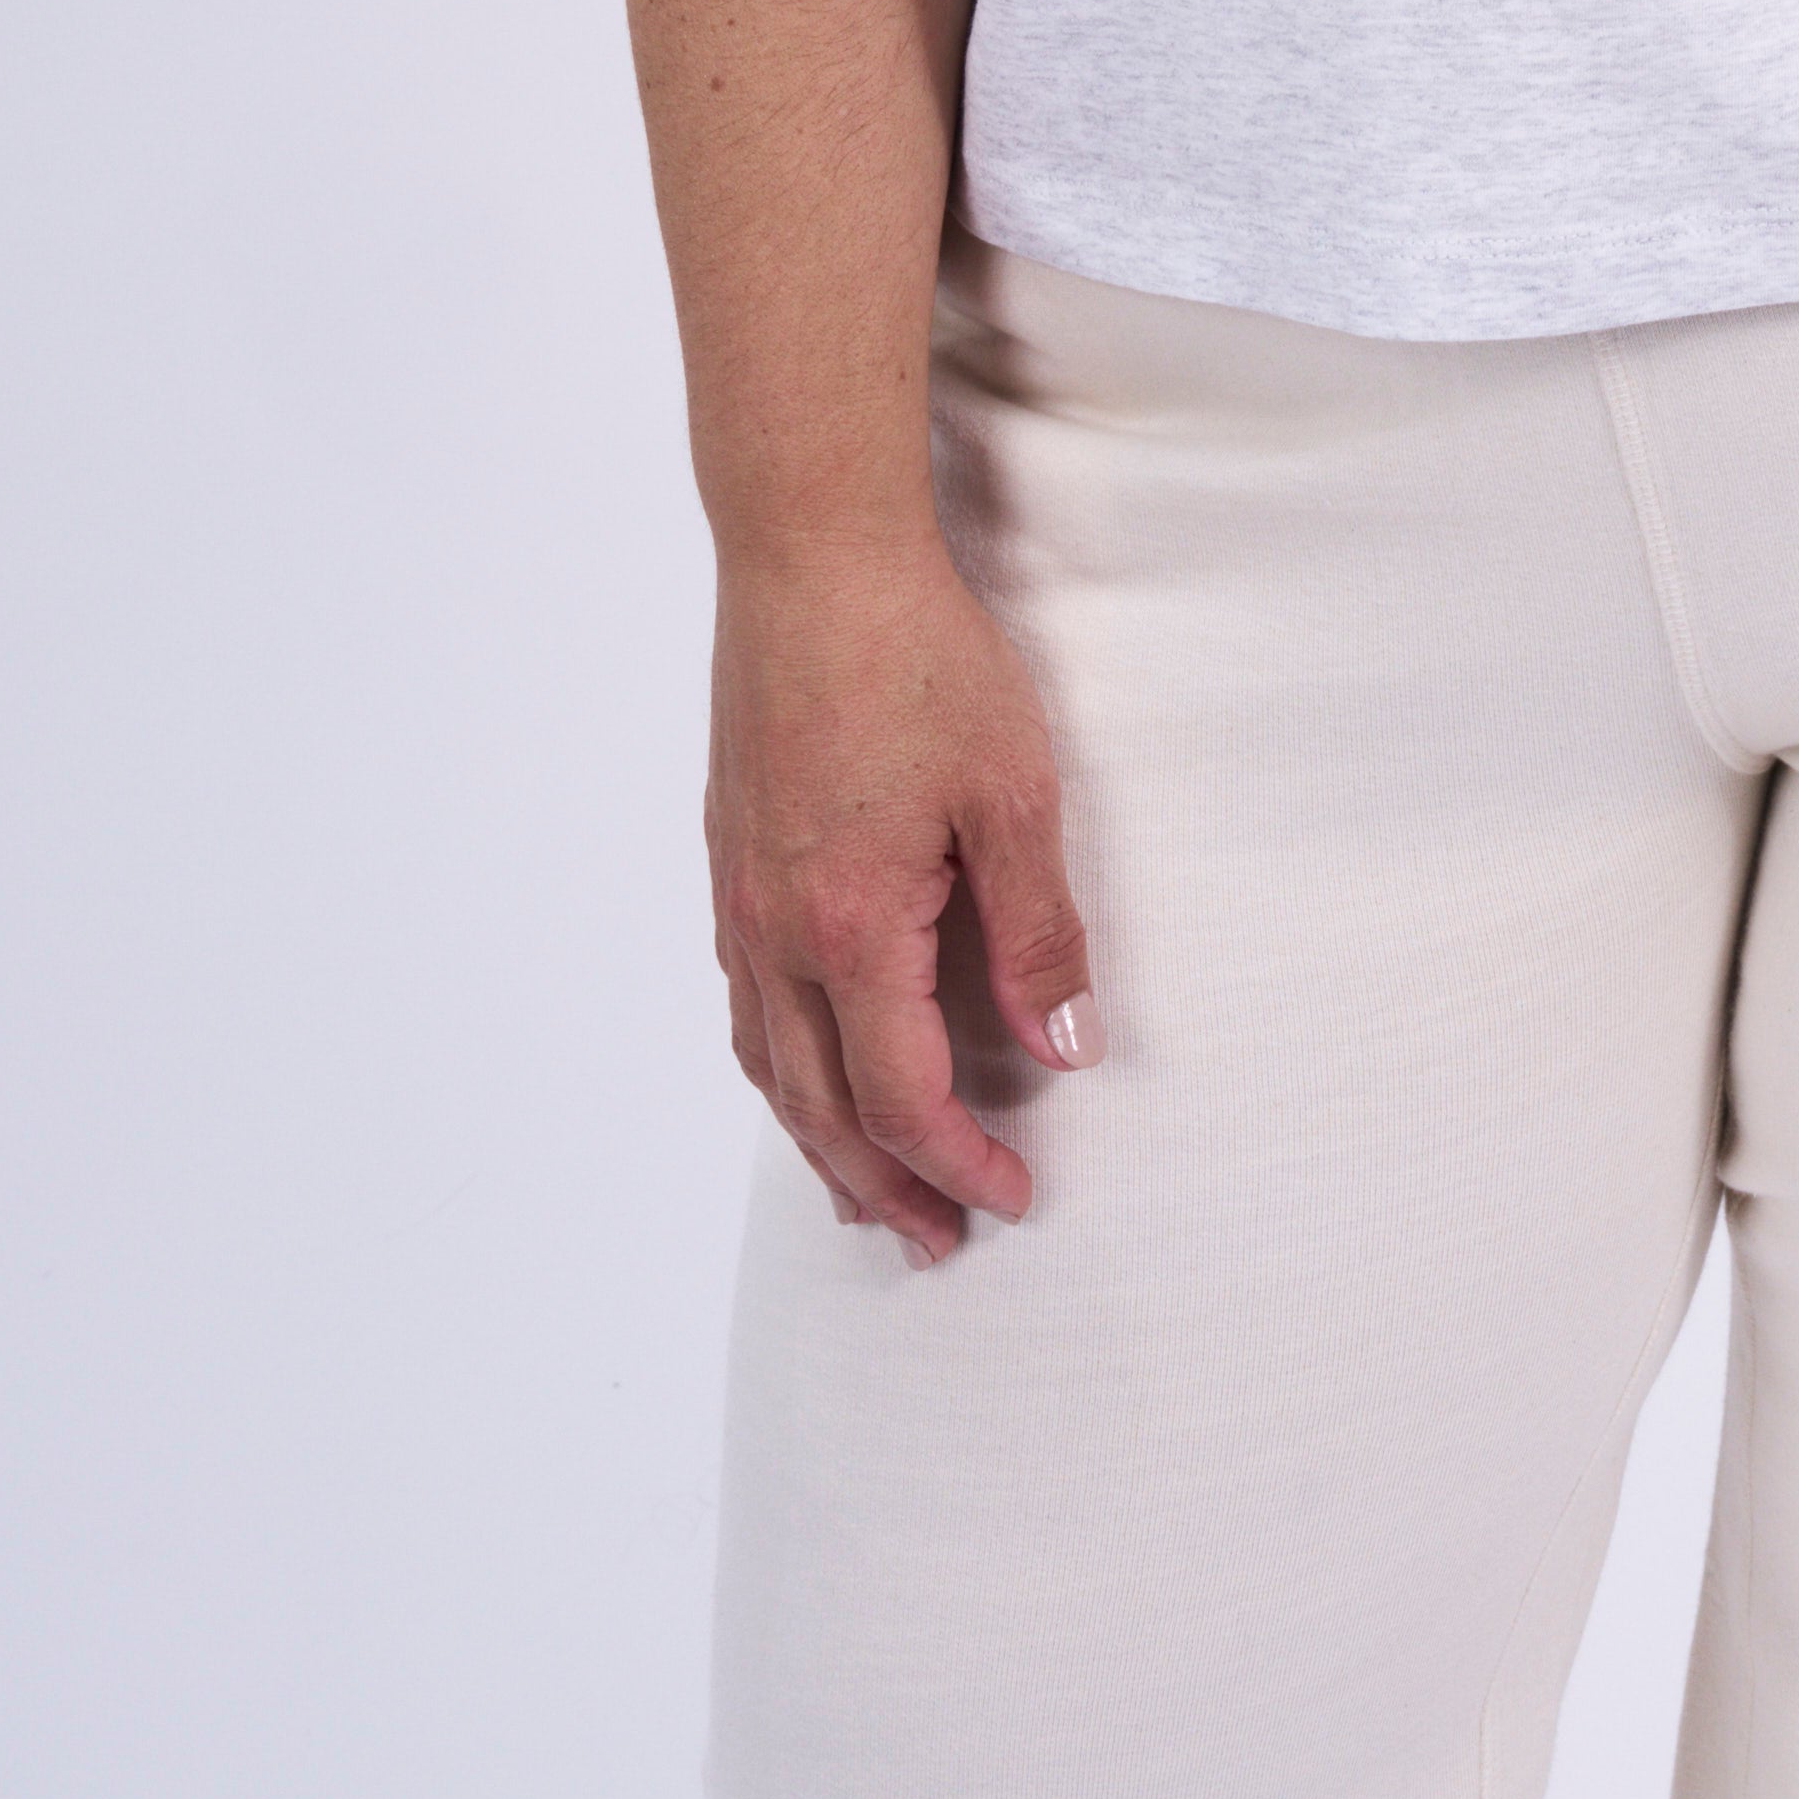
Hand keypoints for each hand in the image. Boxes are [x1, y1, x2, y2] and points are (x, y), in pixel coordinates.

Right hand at [705, 532, 1097, 1261]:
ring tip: (867, 1191)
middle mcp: (777, 930)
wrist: (810, 557)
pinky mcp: (730, 855)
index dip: (958, 1162)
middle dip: (882, 1187)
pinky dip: (780, 1069)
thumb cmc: (918, 658)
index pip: (902, 1096)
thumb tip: (1068, 1045)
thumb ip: (1039, 930)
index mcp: (853, 927)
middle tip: (935, 1241)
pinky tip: (809, 1068)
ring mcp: (740, 896)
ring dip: (820, 1144)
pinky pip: (746, 1003)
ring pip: (768, 1065)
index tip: (1010, 1199)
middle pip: (819, 1109)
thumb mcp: (1012, 792)